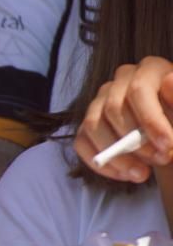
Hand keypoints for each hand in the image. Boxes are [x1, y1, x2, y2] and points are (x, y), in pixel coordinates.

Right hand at [74, 56, 172, 182]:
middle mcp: (120, 81)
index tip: (167, 146)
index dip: (151, 120)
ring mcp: (101, 101)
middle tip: (160, 161)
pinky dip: (101, 163)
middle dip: (136, 142)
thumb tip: (169, 81)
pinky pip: (82, 143)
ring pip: (93, 126)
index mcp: (149, 69)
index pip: (139, 90)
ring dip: (117, 155)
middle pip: (113, 109)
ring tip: (143, 174)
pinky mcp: (89, 124)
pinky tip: (125, 175)